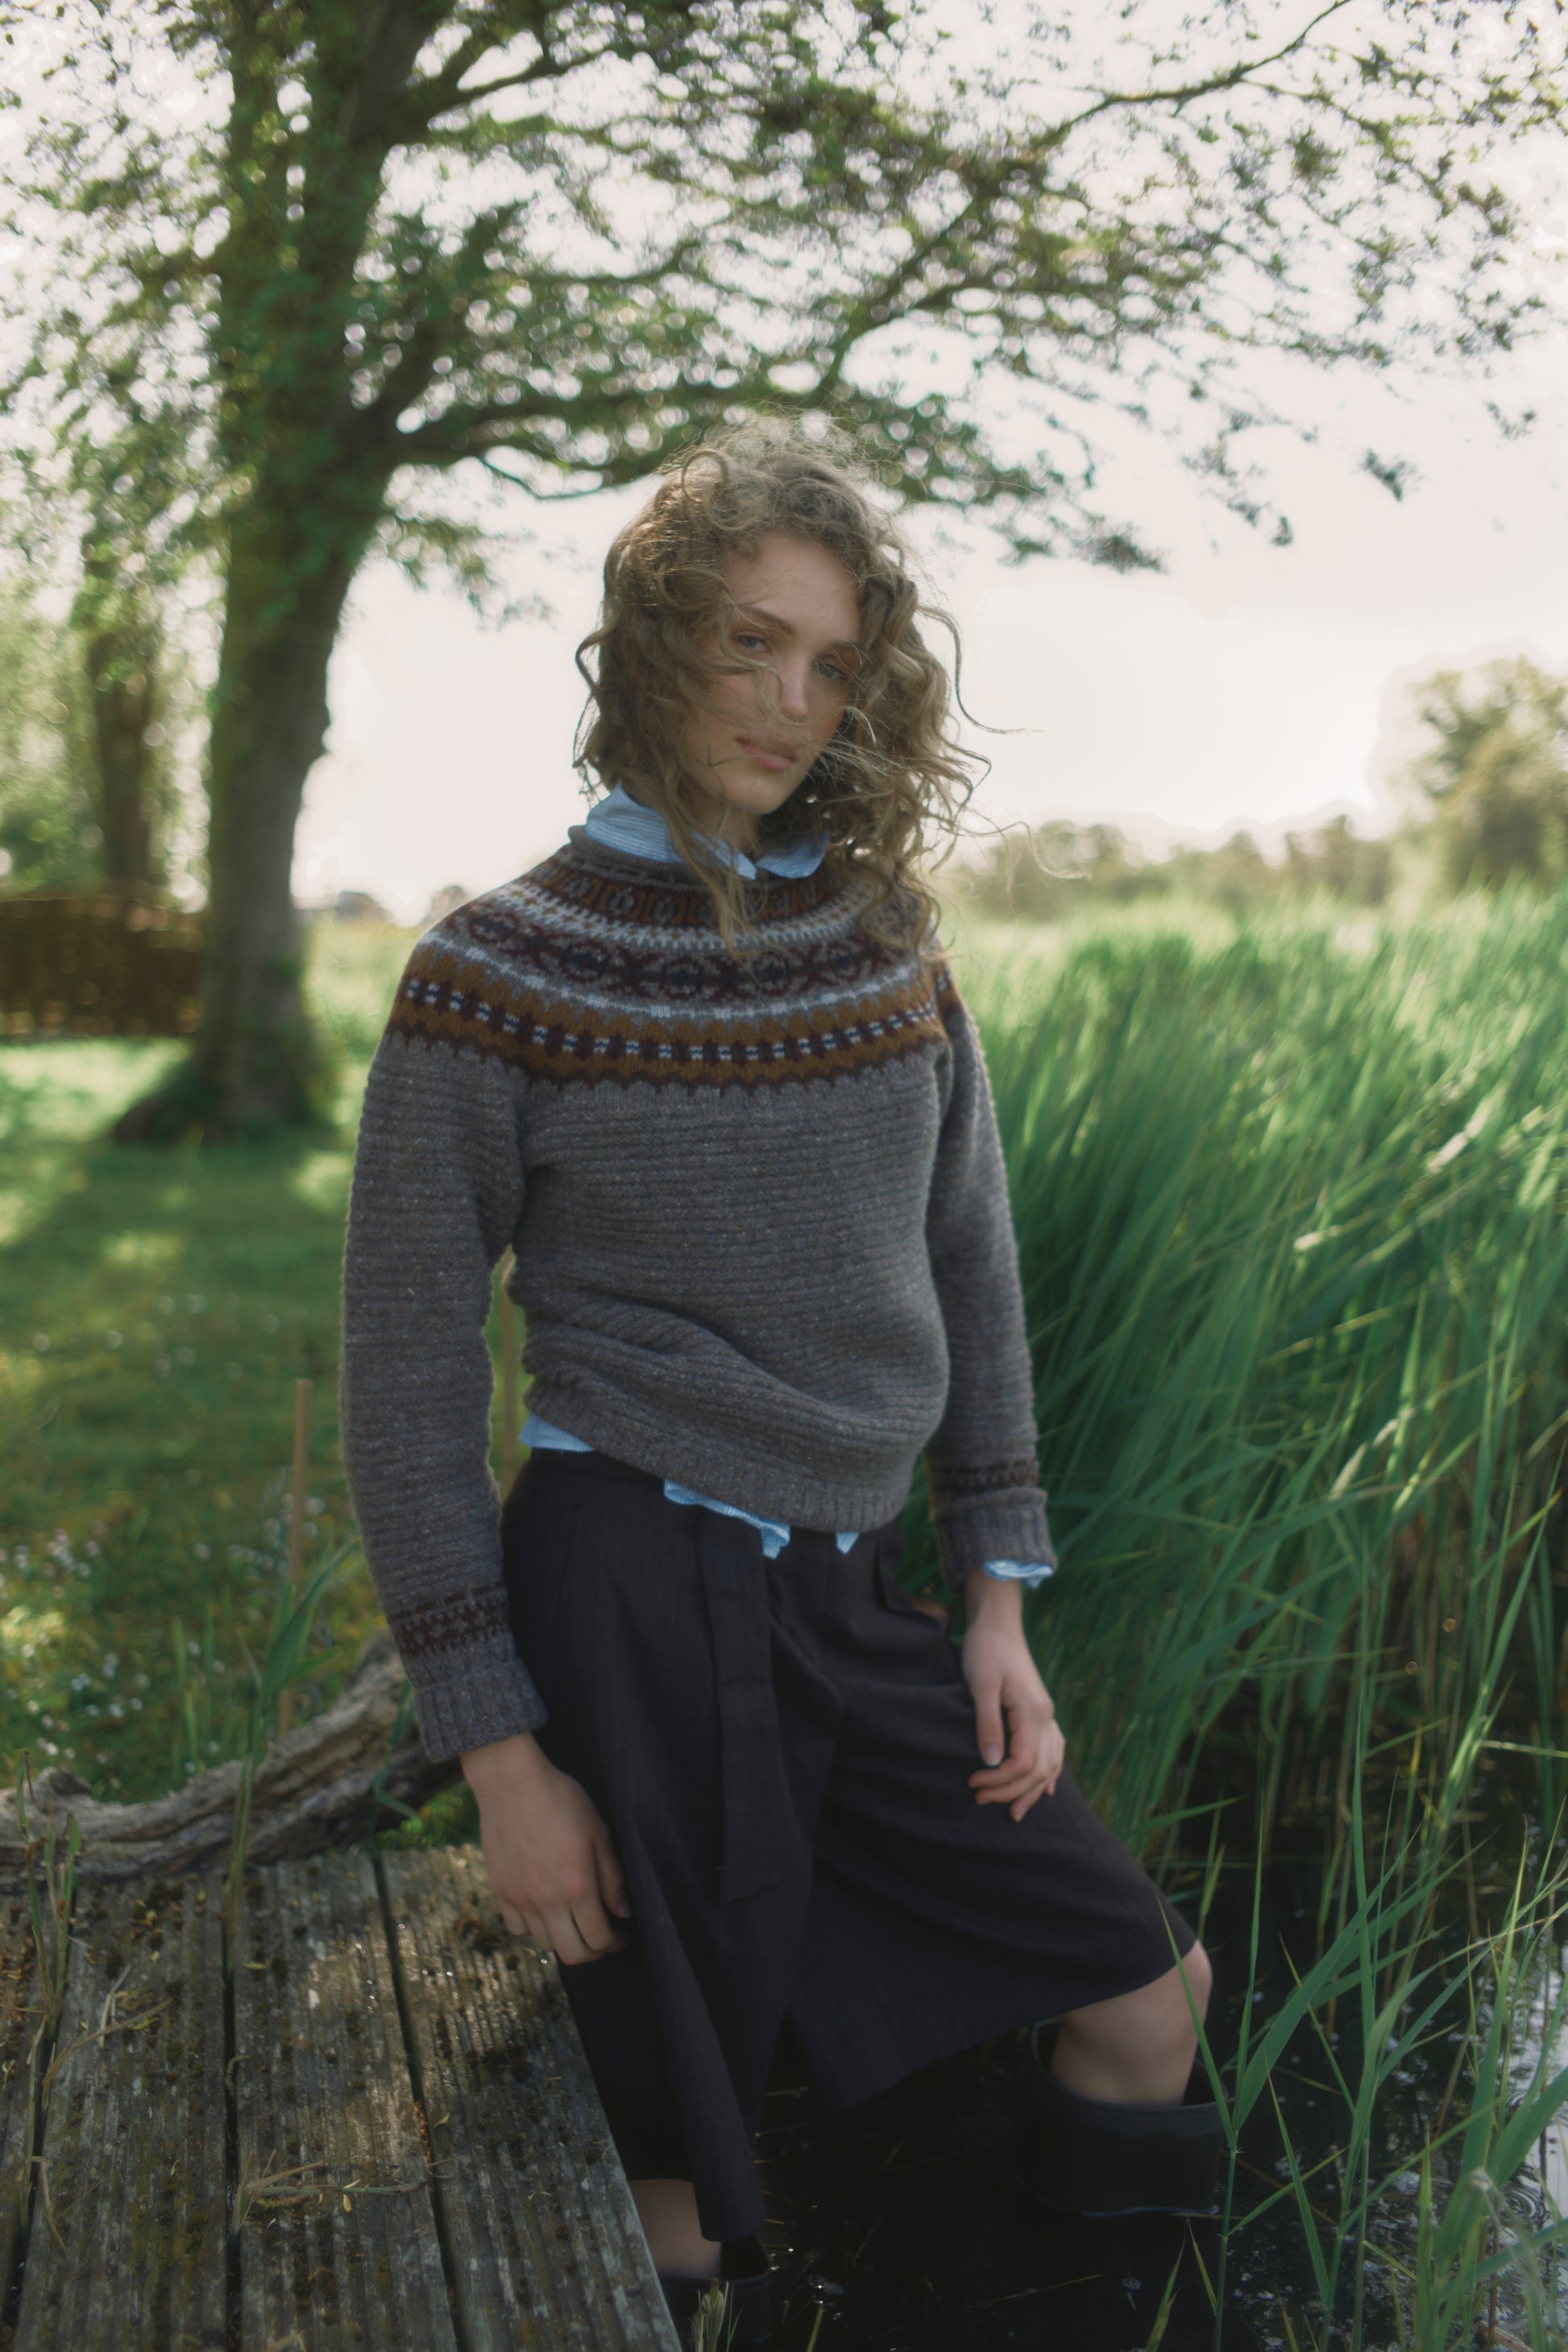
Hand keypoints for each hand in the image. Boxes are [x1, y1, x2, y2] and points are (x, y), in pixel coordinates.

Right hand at [460, 1731, 632, 1965]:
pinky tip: (544, 1912)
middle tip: (602, 1938)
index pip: (598, 1938)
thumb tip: (624, 1912)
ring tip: (575, 1922)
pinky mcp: (501, 1891)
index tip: (621, 1935)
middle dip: (593, 1952)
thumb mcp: (598, 1832)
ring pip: (545, 1944)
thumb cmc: (561, 1800)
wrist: (512, 1783)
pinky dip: (534, 1929)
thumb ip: (612, 1877)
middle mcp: (547, 1901)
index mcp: (577, 1887)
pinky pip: (517, 1928)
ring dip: (565, 1940)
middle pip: (572, 1953)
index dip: (615, 1943)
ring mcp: (520, 1899)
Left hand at [960, 1574, 1064, 1821]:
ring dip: (1033, 1789)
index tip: (972, 1782)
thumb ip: (987, 1724)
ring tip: (1014, 1811)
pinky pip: (1054, 1749)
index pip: (1023, 1762)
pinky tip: (1047, 1787)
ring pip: (1051, 1763)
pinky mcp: (1040, 1711)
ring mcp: (1046, 1714)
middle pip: (1039, 1769)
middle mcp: (1046, 1716)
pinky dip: (1050, 1772)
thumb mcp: (980, 1685)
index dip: (999, 1780)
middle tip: (980, 1799)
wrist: (997, 1624)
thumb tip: (990, 1763)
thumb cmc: (985, 1650)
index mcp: (1032, 1711)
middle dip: (1011, 1790)